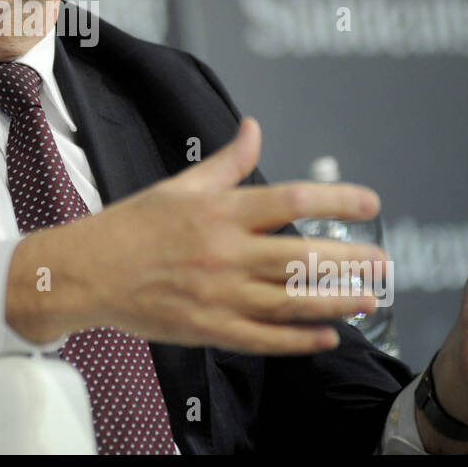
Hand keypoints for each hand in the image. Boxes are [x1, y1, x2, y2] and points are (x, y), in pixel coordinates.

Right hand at [6, 117, 386, 354]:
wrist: (84, 273)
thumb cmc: (131, 226)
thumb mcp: (180, 186)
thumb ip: (226, 162)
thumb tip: (254, 128)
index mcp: (218, 211)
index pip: (292, 199)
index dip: (338, 198)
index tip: (369, 203)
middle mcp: (223, 252)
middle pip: (301, 255)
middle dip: (349, 259)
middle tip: (383, 260)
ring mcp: (217, 294)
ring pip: (290, 300)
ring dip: (336, 300)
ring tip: (369, 297)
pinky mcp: (208, 328)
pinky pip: (263, 338)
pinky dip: (297, 339)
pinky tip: (327, 335)